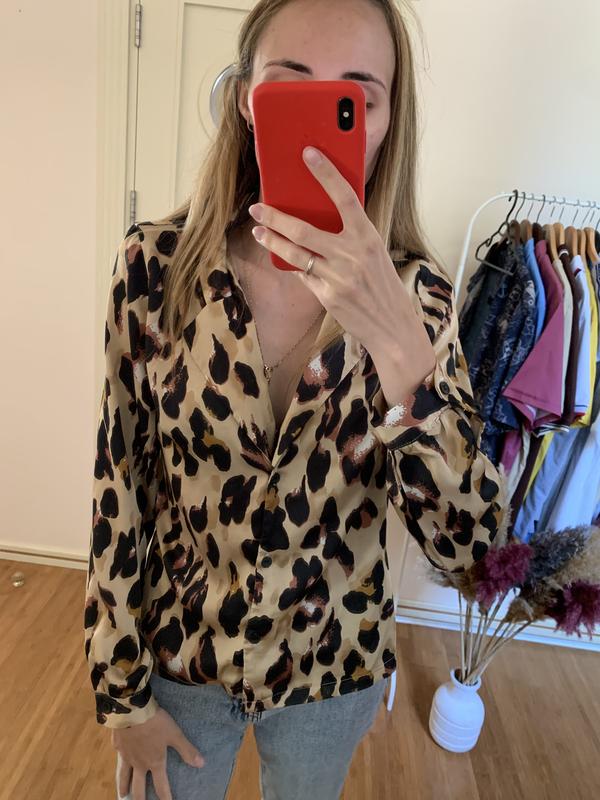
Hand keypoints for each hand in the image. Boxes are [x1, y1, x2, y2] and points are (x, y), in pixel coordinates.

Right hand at [112, 707, 204, 799]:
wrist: (132, 710)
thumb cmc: (156, 723)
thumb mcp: (175, 734)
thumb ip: (186, 750)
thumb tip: (201, 764)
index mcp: (155, 761)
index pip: (161, 785)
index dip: (165, 797)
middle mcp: (140, 763)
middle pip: (138, 787)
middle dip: (140, 799)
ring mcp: (127, 756)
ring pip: (124, 777)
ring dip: (123, 788)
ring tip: (123, 795)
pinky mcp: (118, 747)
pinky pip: (118, 759)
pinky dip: (119, 765)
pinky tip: (118, 764)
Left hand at [248, 145, 435, 387]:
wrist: (392, 326)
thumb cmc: (383, 286)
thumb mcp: (375, 254)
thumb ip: (351, 237)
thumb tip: (320, 219)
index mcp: (368, 237)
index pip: (345, 197)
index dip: (326, 173)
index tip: (309, 154)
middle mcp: (352, 254)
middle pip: (303, 229)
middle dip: (275, 217)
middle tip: (257, 208)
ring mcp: (337, 276)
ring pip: (294, 253)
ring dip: (272, 240)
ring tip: (259, 230)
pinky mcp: (327, 296)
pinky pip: (302, 275)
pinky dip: (292, 265)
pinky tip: (282, 257)